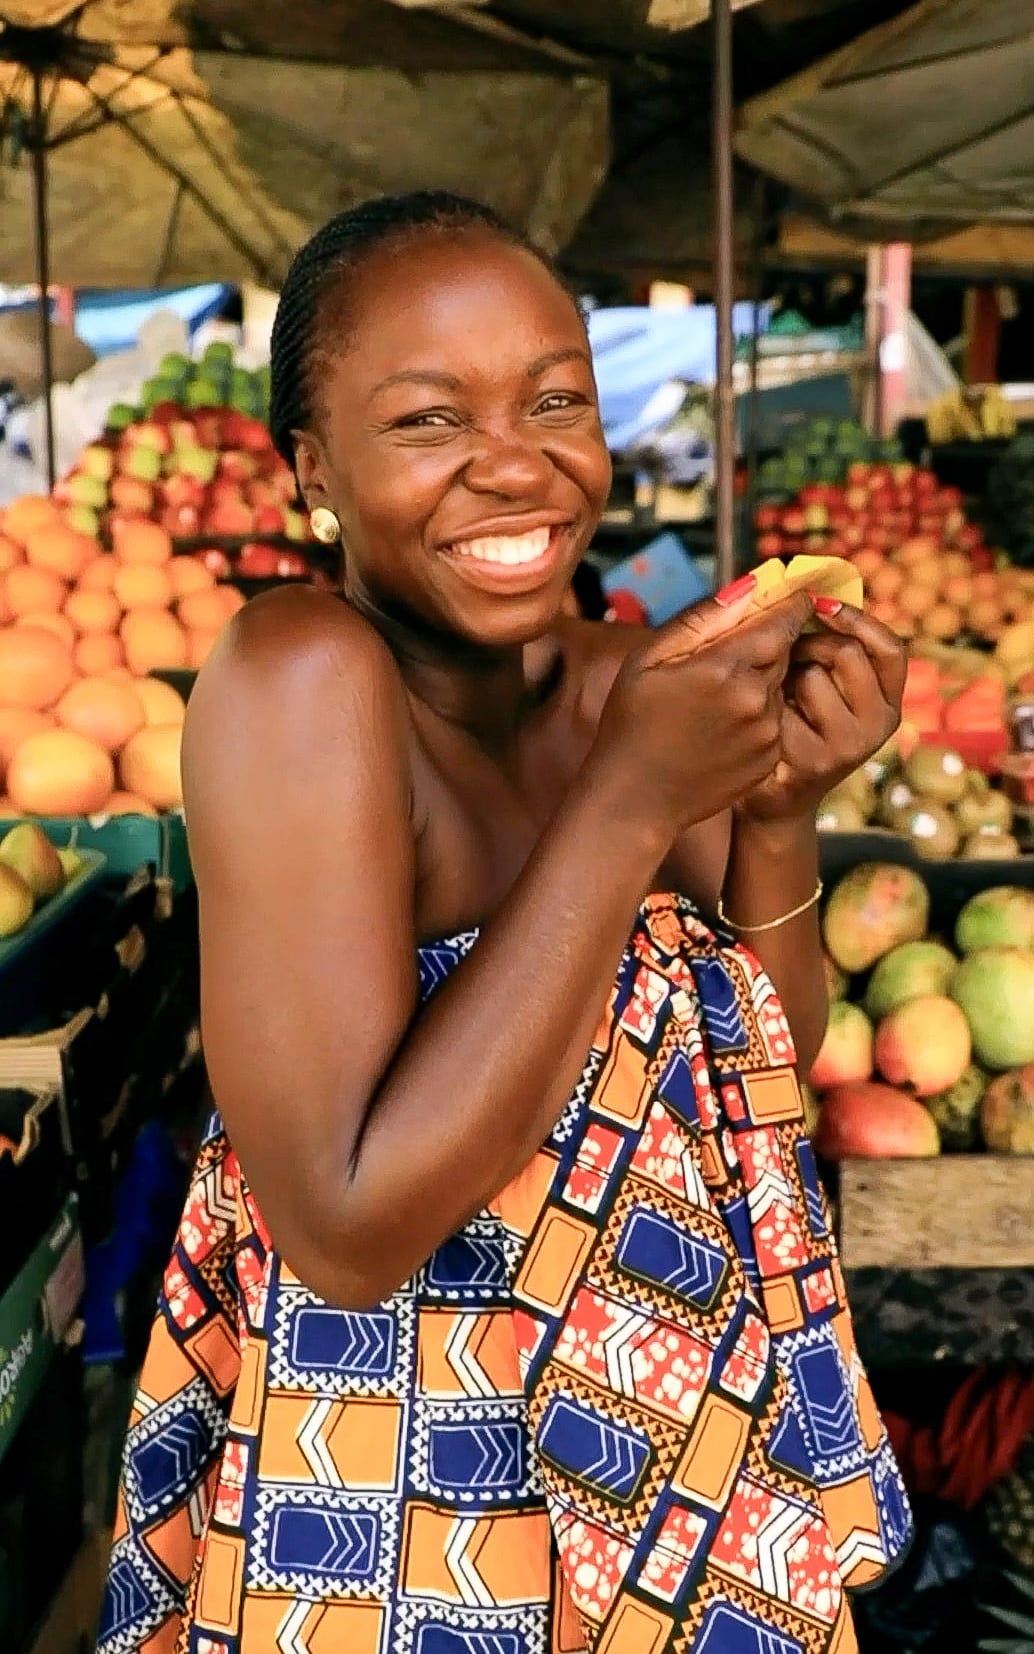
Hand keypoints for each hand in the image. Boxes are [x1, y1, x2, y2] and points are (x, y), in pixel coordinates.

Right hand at [594, 576, 813, 838]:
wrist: (634, 800)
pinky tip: (720, 728)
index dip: (789, 605)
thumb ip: (702, 619)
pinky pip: (775, 721)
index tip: (794, 593)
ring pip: (778, 687)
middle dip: (765, 643)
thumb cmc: (630, 722)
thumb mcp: (649, 659)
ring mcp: (767, 733)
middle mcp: (755, 700)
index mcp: (724, 668)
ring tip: (712, 700)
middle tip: (728, 653)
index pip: (780, 622)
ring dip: (759, 681)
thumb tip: (750, 585)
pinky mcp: (770, 758)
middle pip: (782, 652)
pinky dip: (758, 715)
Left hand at [734, 599, 906, 824]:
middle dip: (808, 645)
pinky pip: (783, 705)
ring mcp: (851, 746)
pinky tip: (762, 723)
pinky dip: (765, 705)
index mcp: (888, 702)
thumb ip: (827, 646)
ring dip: (783, 677)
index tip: (823, 604)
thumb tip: (811, 590)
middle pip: (847, 652)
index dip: (858, 620)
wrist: (770, 796)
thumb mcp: (819, 684)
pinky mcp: (817, 761)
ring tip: (775, 698)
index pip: (891, 649)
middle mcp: (880, 725)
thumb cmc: (791, 726)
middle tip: (787, 661)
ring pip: (812, 676)